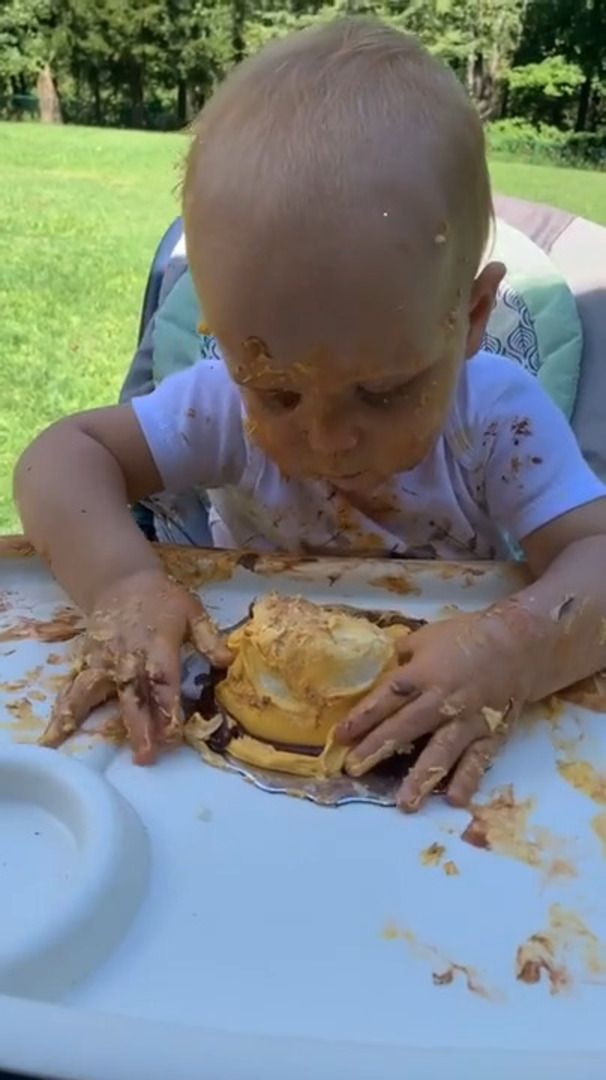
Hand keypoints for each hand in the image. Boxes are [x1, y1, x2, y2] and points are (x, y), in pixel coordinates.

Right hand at [39, 570, 232, 763]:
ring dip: (82, 716)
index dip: (169, 708)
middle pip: (131, 693)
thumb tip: (228, 660)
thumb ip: (209, 638)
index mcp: (158, 644)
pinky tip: (51, 734)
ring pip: (92, 689)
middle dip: (139, 726)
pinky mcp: (88, 660)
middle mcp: (128, 655)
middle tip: (145, 756)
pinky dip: (63, 708)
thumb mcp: (192, 610)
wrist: (123, 580)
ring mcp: (104, 658)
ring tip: (63, 741)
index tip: (173, 735)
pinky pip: (74, 686)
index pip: (164, 681)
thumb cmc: (163, 599)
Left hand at [335, 609, 527, 811]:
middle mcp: (443, 699)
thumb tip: (375, 676)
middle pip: (405, 727)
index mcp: (422, 672)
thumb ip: (400, 661)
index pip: (386, 697)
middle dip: (377, 749)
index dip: (362, 717)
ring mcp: (468, 719)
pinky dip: (467, 780)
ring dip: (421, 777)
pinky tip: (454, 800)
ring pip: (441, 751)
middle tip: (354, 770)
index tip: (340, 736)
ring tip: (404, 803)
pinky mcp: (490, 733)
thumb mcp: (425, 638)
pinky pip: (478, 760)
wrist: (517, 644)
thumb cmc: (465, 637)